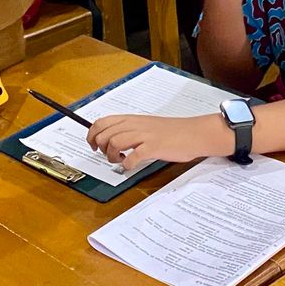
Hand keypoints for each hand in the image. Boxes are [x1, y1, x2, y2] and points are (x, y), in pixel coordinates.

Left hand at [86, 113, 231, 165]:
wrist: (193, 133)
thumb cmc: (171, 132)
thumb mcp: (146, 125)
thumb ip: (130, 130)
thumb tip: (112, 139)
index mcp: (132, 119)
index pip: (102, 122)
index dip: (92, 134)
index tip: (92, 145)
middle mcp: (136, 125)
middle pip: (105, 133)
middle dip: (100, 147)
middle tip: (108, 155)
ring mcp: (144, 136)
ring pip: (115, 142)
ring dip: (111, 156)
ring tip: (120, 161)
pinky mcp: (154, 147)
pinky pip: (133, 157)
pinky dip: (127, 165)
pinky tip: (130, 166)